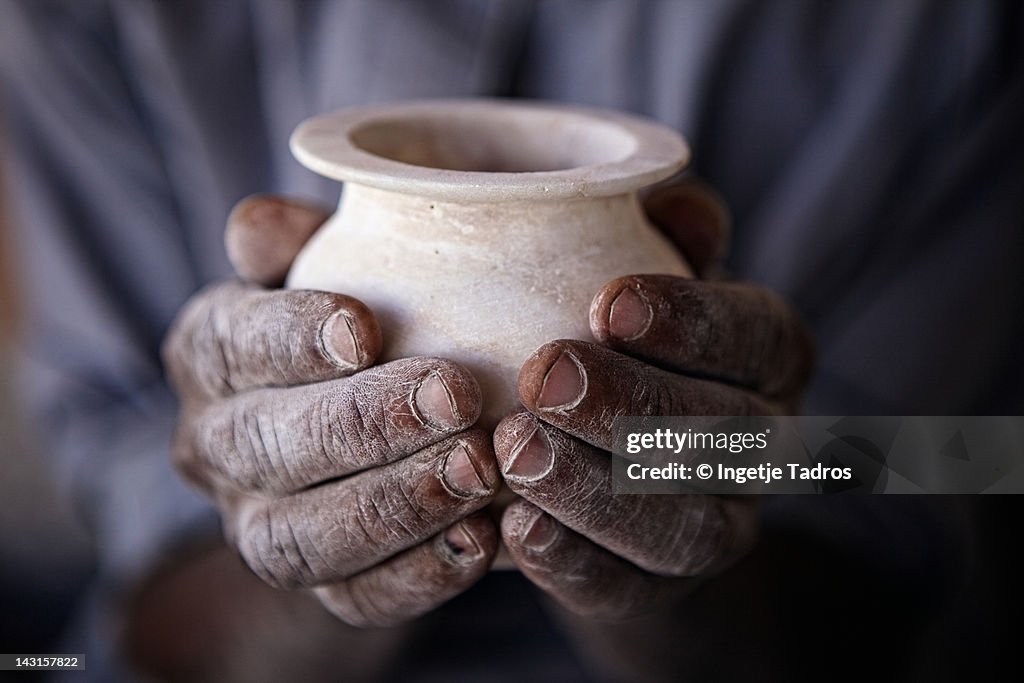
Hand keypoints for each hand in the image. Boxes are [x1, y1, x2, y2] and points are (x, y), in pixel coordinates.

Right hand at [161, 196, 499, 627]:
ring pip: (300, 538)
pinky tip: (482, 542)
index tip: (365, 326)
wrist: (354, 427)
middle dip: (363, 423)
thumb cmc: (358, 319)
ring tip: (479, 470)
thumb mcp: (327, 263)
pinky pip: (353, 599)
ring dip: (393, 505)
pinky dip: (417, 577)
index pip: (231, 344)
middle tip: (456, 395)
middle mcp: (217, 446)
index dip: (290, 338)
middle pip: (270, 445)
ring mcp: (256, 525)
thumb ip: (297, 242)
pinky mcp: (317, 584)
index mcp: (210, 353)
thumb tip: (263, 224)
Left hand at [493, 180, 815, 619]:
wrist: (624, 474)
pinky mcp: (664, 588)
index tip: (605, 302)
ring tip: (516, 452)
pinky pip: (628, 588)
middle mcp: (764, 444)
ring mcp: (723, 525)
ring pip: (684, 523)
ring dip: (597, 490)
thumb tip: (675, 201)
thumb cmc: (629, 348)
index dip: (689, 322)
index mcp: (770, 357)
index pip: (755, 336)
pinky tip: (513, 528)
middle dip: (631, 406)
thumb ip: (663, 235)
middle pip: (721, 434)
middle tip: (542, 377)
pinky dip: (574, 563)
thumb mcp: (649, 283)